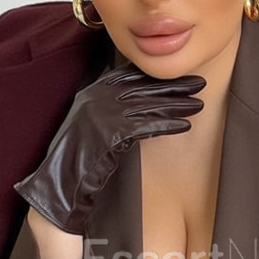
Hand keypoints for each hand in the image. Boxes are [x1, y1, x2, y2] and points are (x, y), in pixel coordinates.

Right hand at [14, 63, 204, 232]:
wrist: (60, 185)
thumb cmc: (77, 159)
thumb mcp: (90, 124)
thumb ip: (108, 107)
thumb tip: (132, 98)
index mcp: (91, 93)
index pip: (128, 75)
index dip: (155, 74)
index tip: (178, 74)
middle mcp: (95, 99)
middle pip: (142, 87)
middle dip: (173, 85)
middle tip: (197, 84)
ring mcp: (101, 115)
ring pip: (148, 105)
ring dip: (176, 104)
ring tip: (198, 105)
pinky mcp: (109, 134)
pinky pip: (145, 126)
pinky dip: (166, 125)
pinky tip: (184, 126)